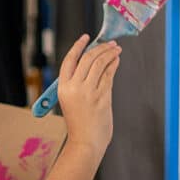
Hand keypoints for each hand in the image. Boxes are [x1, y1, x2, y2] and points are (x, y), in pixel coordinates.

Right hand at [56, 36, 120, 155]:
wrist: (85, 142)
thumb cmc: (79, 123)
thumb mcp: (71, 100)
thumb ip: (78, 83)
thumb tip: (94, 62)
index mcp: (63, 87)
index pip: (70, 59)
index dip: (78, 46)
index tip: (86, 37)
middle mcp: (75, 87)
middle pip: (88, 58)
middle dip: (100, 47)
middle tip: (110, 43)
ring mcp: (89, 92)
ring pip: (100, 64)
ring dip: (110, 53)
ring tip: (116, 49)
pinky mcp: (103, 97)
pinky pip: (109, 75)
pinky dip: (113, 65)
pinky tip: (116, 61)